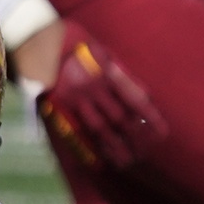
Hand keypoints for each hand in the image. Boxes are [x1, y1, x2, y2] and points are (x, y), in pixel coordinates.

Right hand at [35, 23, 167, 170]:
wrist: (40, 42)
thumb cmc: (75, 43)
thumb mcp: (103, 52)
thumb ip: (123, 74)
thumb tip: (144, 96)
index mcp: (107, 72)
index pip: (135, 100)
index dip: (150, 118)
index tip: (163, 133)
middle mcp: (93, 88)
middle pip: (119, 118)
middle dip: (135, 137)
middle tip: (147, 154)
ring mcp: (76, 99)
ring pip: (99, 128)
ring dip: (115, 147)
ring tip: (127, 162)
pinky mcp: (60, 106)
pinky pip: (77, 130)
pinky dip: (90, 146)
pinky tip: (99, 158)